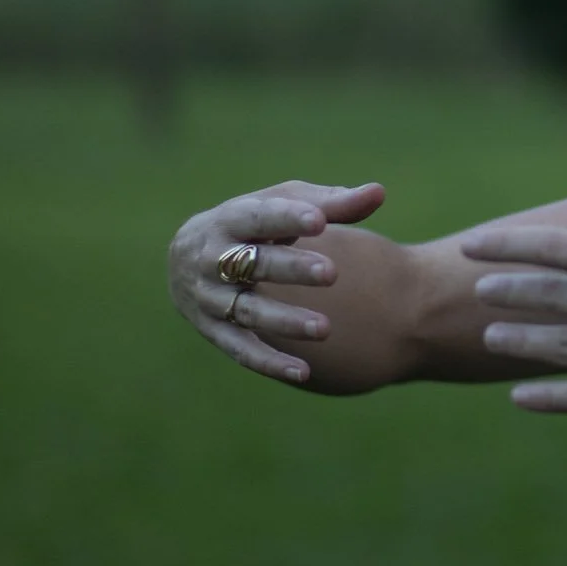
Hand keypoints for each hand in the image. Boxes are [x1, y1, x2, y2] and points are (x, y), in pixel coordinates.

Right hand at [166, 180, 385, 383]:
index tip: (320, 220)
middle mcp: (212, 259)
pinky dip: (270, 363)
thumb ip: (330, 203)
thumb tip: (379, 193)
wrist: (187, 259)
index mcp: (230, 219)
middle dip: (291, 269)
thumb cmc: (252, 224)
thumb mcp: (283, 204)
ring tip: (326, 328)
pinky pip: (241, 350)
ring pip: (248, 311)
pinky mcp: (214, 331)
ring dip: (285, 321)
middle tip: (332, 273)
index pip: (259, 217)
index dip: (288, 219)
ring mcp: (210, 298)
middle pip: (253, 265)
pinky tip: (304, 372)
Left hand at [461, 189, 566, 413]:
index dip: (513, 244)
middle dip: (510, 291)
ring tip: (491, 337)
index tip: (478, 244)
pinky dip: (551, 398)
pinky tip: (520, 397)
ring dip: (521, 341)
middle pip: (553, 296)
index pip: (563, 246)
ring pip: (561, 346)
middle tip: (479, 289)